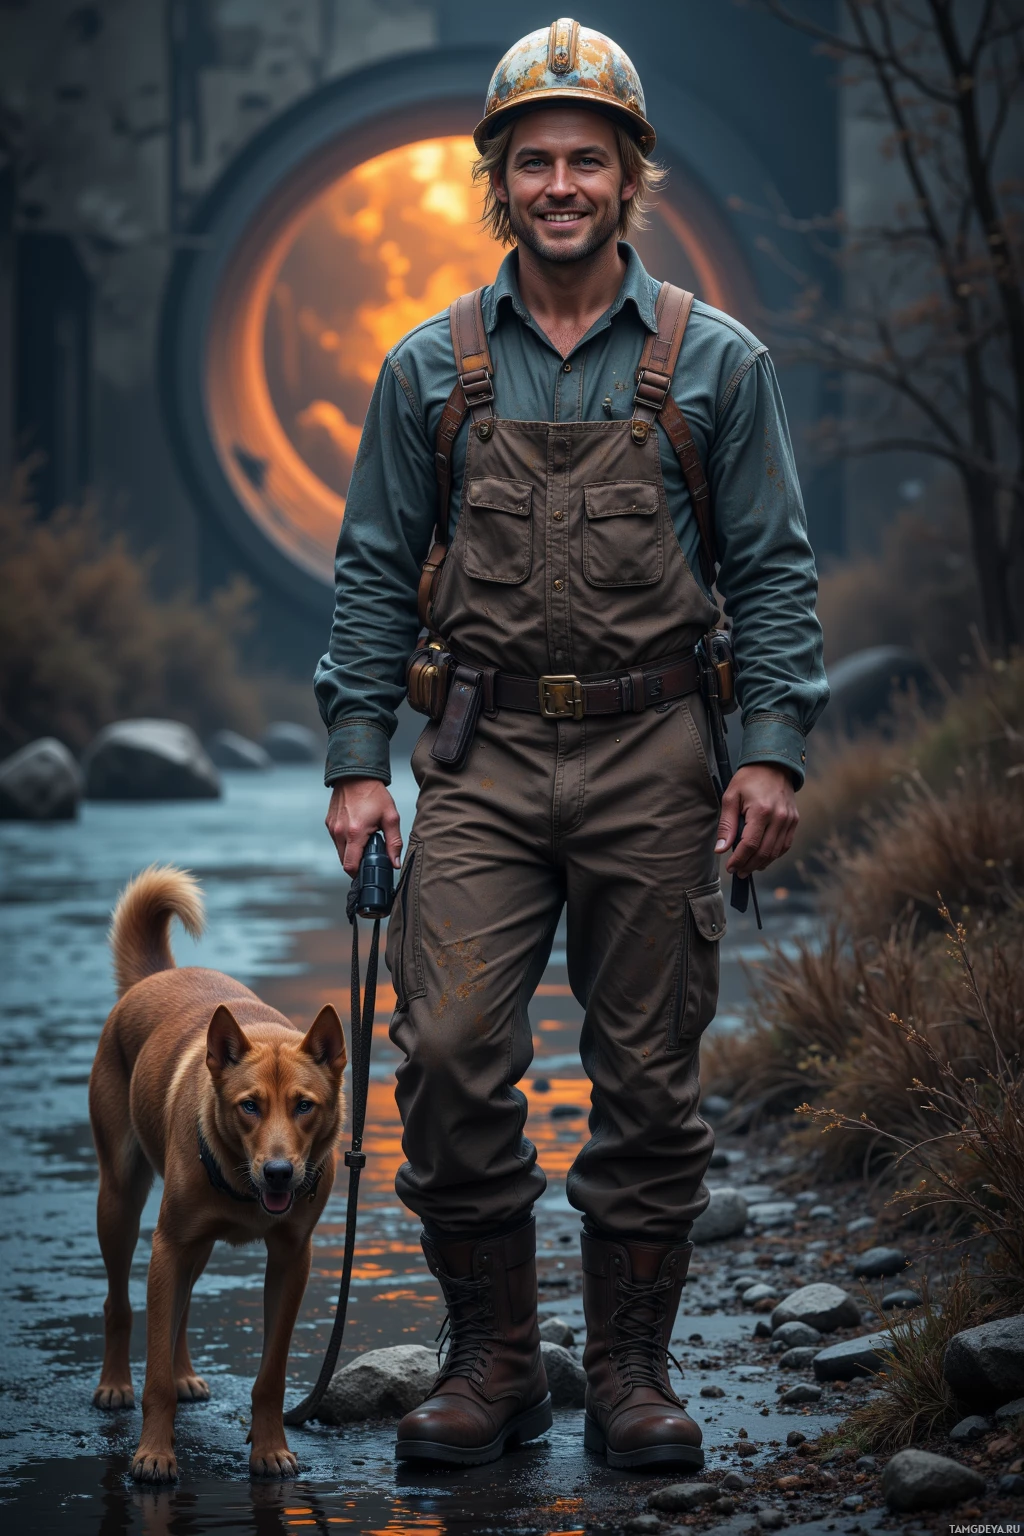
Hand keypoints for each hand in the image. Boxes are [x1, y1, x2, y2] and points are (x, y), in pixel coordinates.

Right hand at [325, 778, 401, 876]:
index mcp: (354, 833)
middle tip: (370, 855)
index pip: (350, 866)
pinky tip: (356, 831)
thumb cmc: (374, 794)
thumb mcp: (390, 817)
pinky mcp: (329, 823)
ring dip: (351, 851)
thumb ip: (394, 842)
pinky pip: (336, 840)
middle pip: (344, 862)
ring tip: (364, 840)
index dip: (359, 873)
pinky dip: (345, 841)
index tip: (368, 872)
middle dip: (357, 863)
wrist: (356, 775)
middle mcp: (339, 832)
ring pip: (340, 851)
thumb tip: (395, 863)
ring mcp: (332, 828)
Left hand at [715, 764, 797, 878]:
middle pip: (764, 852)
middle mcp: (779, 818)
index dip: (739, 860)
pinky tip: (762, 858)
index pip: (750, 845)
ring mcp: (789, 820)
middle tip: (738, 872)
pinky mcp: (794, 821)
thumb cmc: (748, 779)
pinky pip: (785, 845)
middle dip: (749, 866)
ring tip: (748, 868)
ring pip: (776, 852)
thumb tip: (721, 850)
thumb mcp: (731, 797)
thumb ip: (726, 825)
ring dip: (761, 864)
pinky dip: (773, 855)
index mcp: (761, 811)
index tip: (730, 868)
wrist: (773, 764)